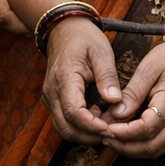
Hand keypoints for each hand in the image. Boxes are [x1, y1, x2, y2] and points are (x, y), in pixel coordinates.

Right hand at [42, 17, 123, 144]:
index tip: (110, 128)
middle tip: (113, 133)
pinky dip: (79, 127)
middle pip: (66, 128)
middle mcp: (52, 92)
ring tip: (107, 127)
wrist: (64, 29)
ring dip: (84, 134)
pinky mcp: (52, 100)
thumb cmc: (84, 38)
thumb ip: (107, 76)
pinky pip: (63, 121)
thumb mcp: (101, 51)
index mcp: (64, 79)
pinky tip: (97, 118)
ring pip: (63, 128)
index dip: (92, 126)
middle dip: (89, 136)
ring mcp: (50, 97)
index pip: (73, 113)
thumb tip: (114, 100)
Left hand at [101, 37, 164, 157]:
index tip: (105, 128)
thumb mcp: (149, 67)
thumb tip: (116, 113)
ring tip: (111, 139)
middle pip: (151, 146)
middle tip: (104, 137)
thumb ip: (133, 92)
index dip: (124, 133)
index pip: (146, 129)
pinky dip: (142, 145)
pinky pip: (161, 144)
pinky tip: (126, 137)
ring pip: (156, 150)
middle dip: (125, 147)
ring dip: (133, 150)